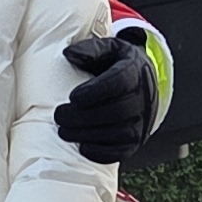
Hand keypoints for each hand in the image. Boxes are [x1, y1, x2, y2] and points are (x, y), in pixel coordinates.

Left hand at [56, 26, 155, 162]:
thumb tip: (68, 54)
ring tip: (63, 132)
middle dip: (84, 117)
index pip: (120, 83)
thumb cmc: (117, 64)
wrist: (141, 82)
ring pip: (118, 133)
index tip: (72, 96)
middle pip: (116, 111)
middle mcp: (143, 98)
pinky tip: (82, 147)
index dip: (96, 92)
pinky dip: (101, 152)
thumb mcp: (108, 49)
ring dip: (88, 135)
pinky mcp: (136, 141)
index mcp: (134, 72)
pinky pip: (122, 151)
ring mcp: (141, 122)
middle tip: (59, 116)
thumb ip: (90, 49)